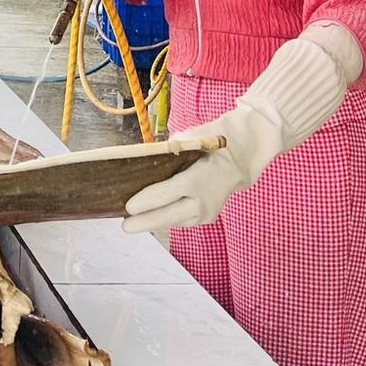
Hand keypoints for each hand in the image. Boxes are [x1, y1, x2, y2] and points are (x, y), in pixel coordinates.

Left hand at [120, 139, 246, 233]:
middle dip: (144, 222)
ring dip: (153, 222)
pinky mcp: (207, 218)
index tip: (128, 207)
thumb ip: (168, 150)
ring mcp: (206, 212)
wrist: (240, 158)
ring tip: (132, 223)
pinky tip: (151, 218)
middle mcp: (202, 200)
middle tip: (125, 226)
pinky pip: (182, 220)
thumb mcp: (189, 139)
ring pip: (174, 221)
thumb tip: (145, 157)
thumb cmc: (210, 144)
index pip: (164, 194)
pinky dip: (167, 218)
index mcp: (196, 179)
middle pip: (167, 215)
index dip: (144, 202)